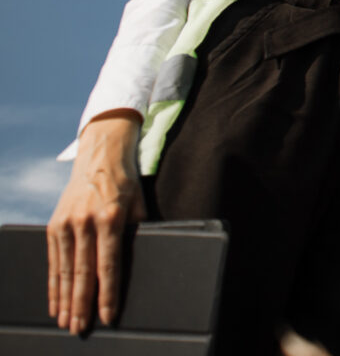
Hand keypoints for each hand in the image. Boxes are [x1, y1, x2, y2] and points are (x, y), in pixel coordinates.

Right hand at [47, 110, 143, 334]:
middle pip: (83, 273)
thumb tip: (141, 261)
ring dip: (64, 300)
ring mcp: (66, 224)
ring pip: (65, 270)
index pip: (109, 265)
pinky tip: (55, 302)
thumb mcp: (139, 205)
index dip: (107, 294)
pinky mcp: (54, 225)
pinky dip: (54, 284)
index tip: (107, 316)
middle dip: (82, 304)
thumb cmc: (125, 183)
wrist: (100, 156)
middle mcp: (85, 222)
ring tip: (66, 322)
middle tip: (80, 329)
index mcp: (110, 218)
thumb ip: (136, 233)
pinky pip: (53, 261)